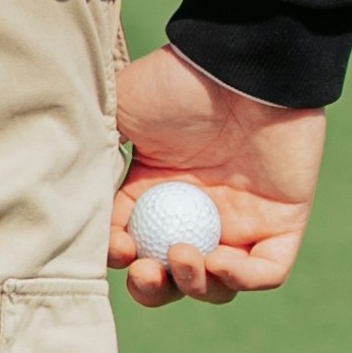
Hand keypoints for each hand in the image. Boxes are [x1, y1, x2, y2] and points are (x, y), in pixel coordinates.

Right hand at [112, 45, 326, 303]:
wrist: (239, 63)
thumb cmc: (176, 83)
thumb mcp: (118, 116)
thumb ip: (94, 162)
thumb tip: (70, 210)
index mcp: (153, 194)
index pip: (132, 249)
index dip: (120, 260)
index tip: (118, 245)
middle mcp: (195, 214)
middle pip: (172, 279)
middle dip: (154, 288)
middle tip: (146, 270)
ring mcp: (240, 220)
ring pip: (216, 284)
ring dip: (193, 285)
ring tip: (182, 256)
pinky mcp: (281, 220)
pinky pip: (266, 270)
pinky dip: (241, 278)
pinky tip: (218, 260)